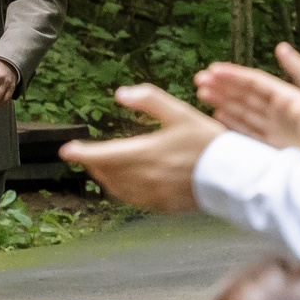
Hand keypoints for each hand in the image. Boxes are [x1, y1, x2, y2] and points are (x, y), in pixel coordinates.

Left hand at [58, 86, 223, 211]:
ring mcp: (152, 195)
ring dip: (105, 177)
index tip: (67, 150)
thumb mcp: (180, 113)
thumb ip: (149, 101)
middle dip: (92, 163)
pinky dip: (121, 190)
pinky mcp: (162, 206)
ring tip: (100, 167)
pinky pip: (132, 199)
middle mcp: (145, 178)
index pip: (103, 155)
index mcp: (146, 154)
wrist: (232, 176)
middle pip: (106, 173)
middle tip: (83, 155)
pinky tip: (124, 183)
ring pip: (117, 188)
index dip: (82, 153)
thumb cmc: (208, 142)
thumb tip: (120, 94)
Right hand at [194, 43, 299, 158]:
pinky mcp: (269, 148)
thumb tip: (280, 47)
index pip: (254, 83)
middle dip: (221, 87)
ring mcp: (271, 130)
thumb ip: (299, 70)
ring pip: (241, 112)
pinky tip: (217, 115)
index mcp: (285, 97)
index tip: (212, 69)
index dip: (233, 75)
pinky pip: (245, 132)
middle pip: (243, 96)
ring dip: (221, 101)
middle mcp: (276, 112)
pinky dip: (230, 123)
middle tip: (198, 80)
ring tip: (201, 94)